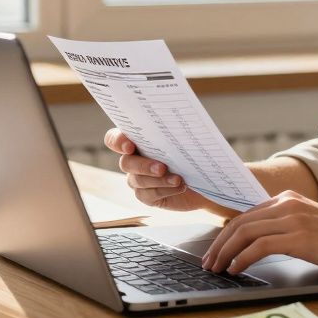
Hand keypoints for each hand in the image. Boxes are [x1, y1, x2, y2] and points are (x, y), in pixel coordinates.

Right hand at [103, 128, 229, 214]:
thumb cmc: (190, 151)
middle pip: (125, 163)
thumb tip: (178, 122)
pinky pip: (148, 195)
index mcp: (136, 141)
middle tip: (162, 167)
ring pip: (138, 181)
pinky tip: (179, 186)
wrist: (203, 175)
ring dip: (159, 180)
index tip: (129, 146)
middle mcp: (132, 160)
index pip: (114, 139)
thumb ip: (174, 131)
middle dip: (144, 165)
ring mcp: (137, 179)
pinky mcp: (147, 196)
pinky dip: (165, 190)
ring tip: (178, 179)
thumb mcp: (184, 138)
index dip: (117, 142)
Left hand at [200, 191, 317, 275]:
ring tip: (215, 269)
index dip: (226, 233)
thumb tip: (260, 245)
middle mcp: (287, 204)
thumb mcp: (312, 226)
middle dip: (218, 244)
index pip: (246, 214)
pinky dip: (241, 259)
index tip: (216, 250)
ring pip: (244, 232)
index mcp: (289, 199)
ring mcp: (293, 219)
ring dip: (224, 253)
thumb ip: (288, 228)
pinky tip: (235, 270)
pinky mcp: (299, 237)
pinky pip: (259, 247)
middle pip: (239, 222)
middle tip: (208, 262)